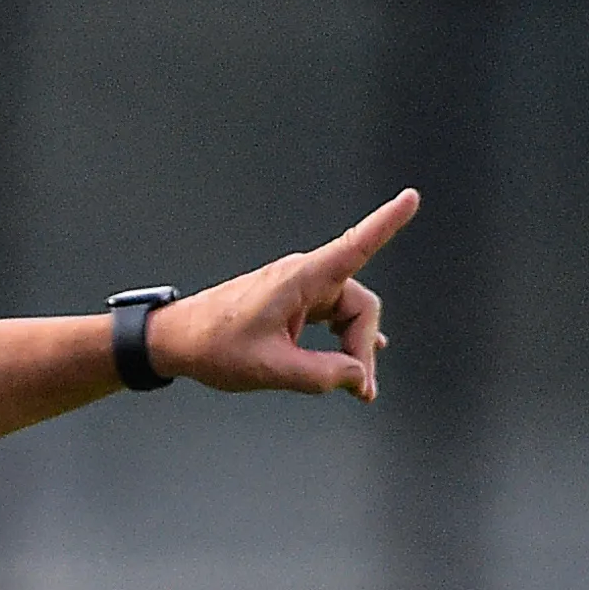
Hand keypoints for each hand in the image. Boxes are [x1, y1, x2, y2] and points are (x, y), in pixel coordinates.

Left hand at [144, 189, 417, 401]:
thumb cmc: (215, 346)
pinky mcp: (292, 303)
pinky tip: (356, 361)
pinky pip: (332, 318)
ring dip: (354, 350)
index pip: (354, 247)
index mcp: (299, 280)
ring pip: (347, 316)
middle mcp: (303, 278)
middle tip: (361, 391)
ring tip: (356, 389)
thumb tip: (358, 377)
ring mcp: (298, 290)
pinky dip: (342, 342)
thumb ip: (322, 375)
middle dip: (364, 348)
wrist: (176, 340)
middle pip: (359, 307)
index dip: (386, 223)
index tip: (411, 198)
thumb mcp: (271, 368)